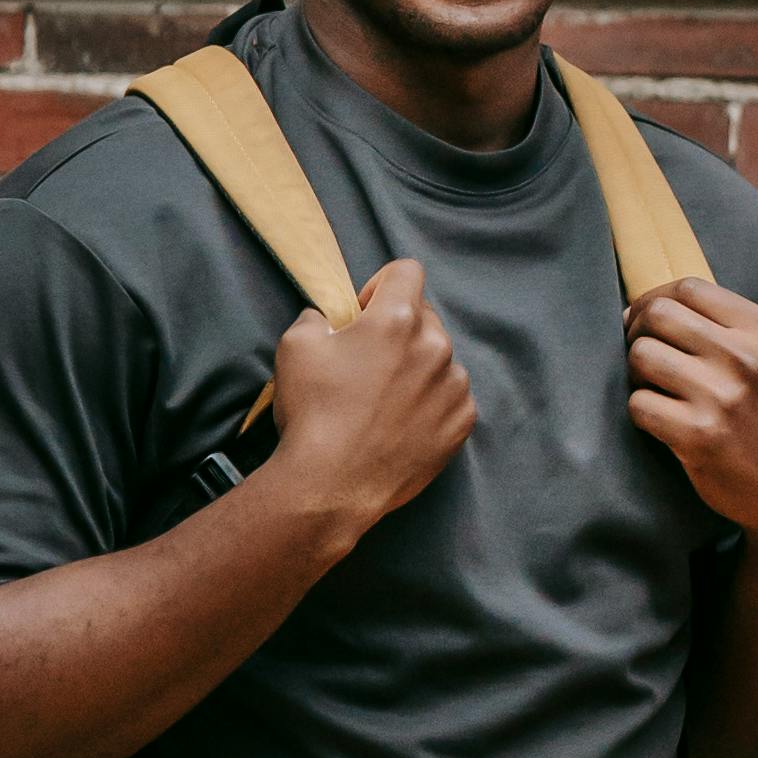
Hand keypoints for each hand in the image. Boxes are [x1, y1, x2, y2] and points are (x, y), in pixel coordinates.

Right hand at [270, 255, 473, 533]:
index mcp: (397, 320)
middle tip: (368, 364)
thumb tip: (329, 320)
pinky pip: (452, 398)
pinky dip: (431, 404)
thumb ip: (318, 317)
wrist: (330, 486)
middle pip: (425, 317)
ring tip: (383, 401)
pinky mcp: (461, 424)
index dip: (381, 285)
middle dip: (399, 330)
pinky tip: (401, 424)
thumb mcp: (295, 346)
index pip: (407, 271)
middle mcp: (436, 347)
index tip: (363, 313)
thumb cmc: (312, 413)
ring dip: (417, 368)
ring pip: (440, 360)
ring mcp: (453, 388)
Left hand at [625, 281, 757, 544]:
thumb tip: (658, 302)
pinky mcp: (698, 435)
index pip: (687, 288)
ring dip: (637, 374)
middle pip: (657, 314)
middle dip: (638, 333)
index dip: (657, 301)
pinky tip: (661, 422)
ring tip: (654, 390)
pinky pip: (638, 404)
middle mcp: (744, 356)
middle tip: (642, 357)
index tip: (649, 323)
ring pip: (641, 355)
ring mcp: (721, 396)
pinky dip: (642, 412)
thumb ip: (733, 328)